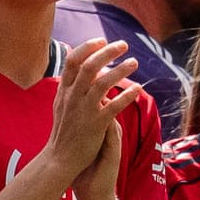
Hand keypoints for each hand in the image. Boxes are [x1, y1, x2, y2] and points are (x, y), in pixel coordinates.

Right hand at [40, 40, 127, 194]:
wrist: (59, 159)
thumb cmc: (64, 132)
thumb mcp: (61, 105)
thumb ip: (70, 87)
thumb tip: (80, 69)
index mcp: (64, 91)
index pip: (72, 60)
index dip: (87, 47)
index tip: (102, 40)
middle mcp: (72, 97)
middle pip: (90, 66)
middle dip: (108, 51)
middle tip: (124, 45)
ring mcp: (84, 110)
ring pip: (103, 82)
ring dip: (121, 69)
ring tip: (134, 62)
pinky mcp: (96, 124)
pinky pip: (114, 105)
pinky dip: (128, 95)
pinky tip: (139, 89)